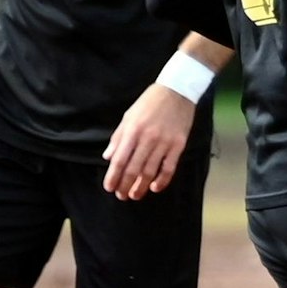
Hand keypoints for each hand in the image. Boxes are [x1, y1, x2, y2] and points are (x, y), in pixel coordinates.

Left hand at [102, 84, 196, 199]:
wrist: (177, 91)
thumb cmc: (149, 103)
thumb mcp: (129, 116)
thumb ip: (118, 137)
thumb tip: (108, 157)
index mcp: (132, 131)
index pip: (119, 159)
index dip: (113, 176)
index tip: (109, 187)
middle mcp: (147, 138)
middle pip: (134, 169)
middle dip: (125, 185)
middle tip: (122, 196)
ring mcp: (164, 143)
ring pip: (151, 171)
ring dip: (142, 186)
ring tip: (135, 195)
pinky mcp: (178, 145)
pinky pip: (169, 167)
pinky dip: (162, 180)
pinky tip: (156, 187)